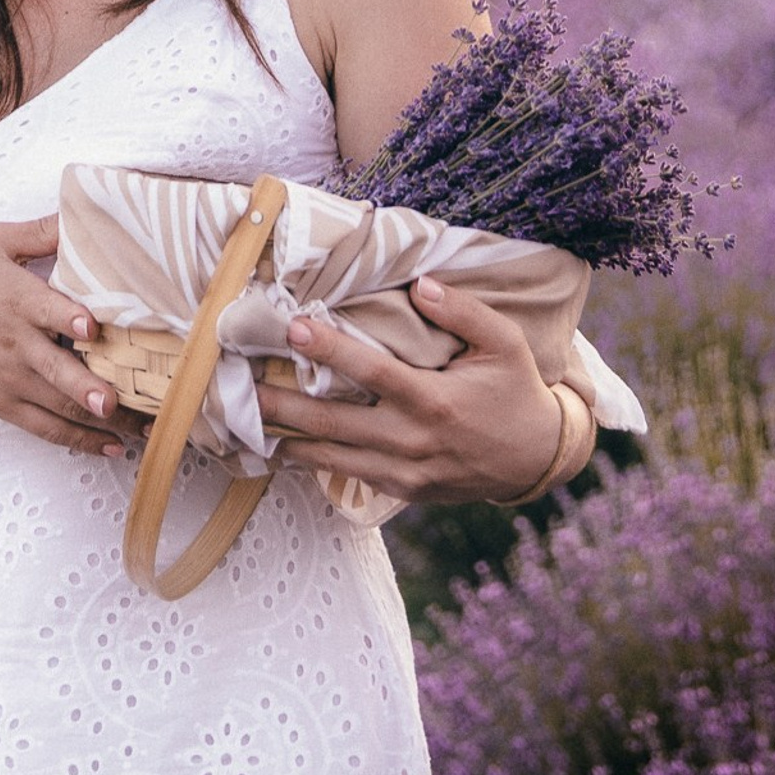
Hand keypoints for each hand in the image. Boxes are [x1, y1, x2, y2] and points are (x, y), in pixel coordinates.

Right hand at [0, 215, 145, 457]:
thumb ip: (40, 232)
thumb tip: (81, 214)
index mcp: (17, 299)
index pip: (45, 310)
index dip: (69, 319)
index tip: (91, 328)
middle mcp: (17, 344)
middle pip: (56, 370)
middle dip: (87, 388)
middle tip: (116, 401)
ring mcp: (11, 379)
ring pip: (60, 406)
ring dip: (100, 421)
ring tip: (139, 430)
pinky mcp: (4, 404)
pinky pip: (46, 427)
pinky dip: (79, 440)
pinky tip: (110, 445)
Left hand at [252, 275, 565, 504]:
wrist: (534, 459)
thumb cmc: (516, 392)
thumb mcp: (504, 345)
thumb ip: (463, 312)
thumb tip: (420, 284)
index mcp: (435, 402)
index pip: (372, 372)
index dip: (331, 349)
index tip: (294, 327)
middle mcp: (413, 441)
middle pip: (334, 424)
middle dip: (283, 404)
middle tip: (239, 384)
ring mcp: (404, 471)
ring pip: (330, 456)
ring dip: (285, 437)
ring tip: (242, 418)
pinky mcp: (400, 489)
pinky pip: (345, 473)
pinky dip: (309, 461)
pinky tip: (277, 446)